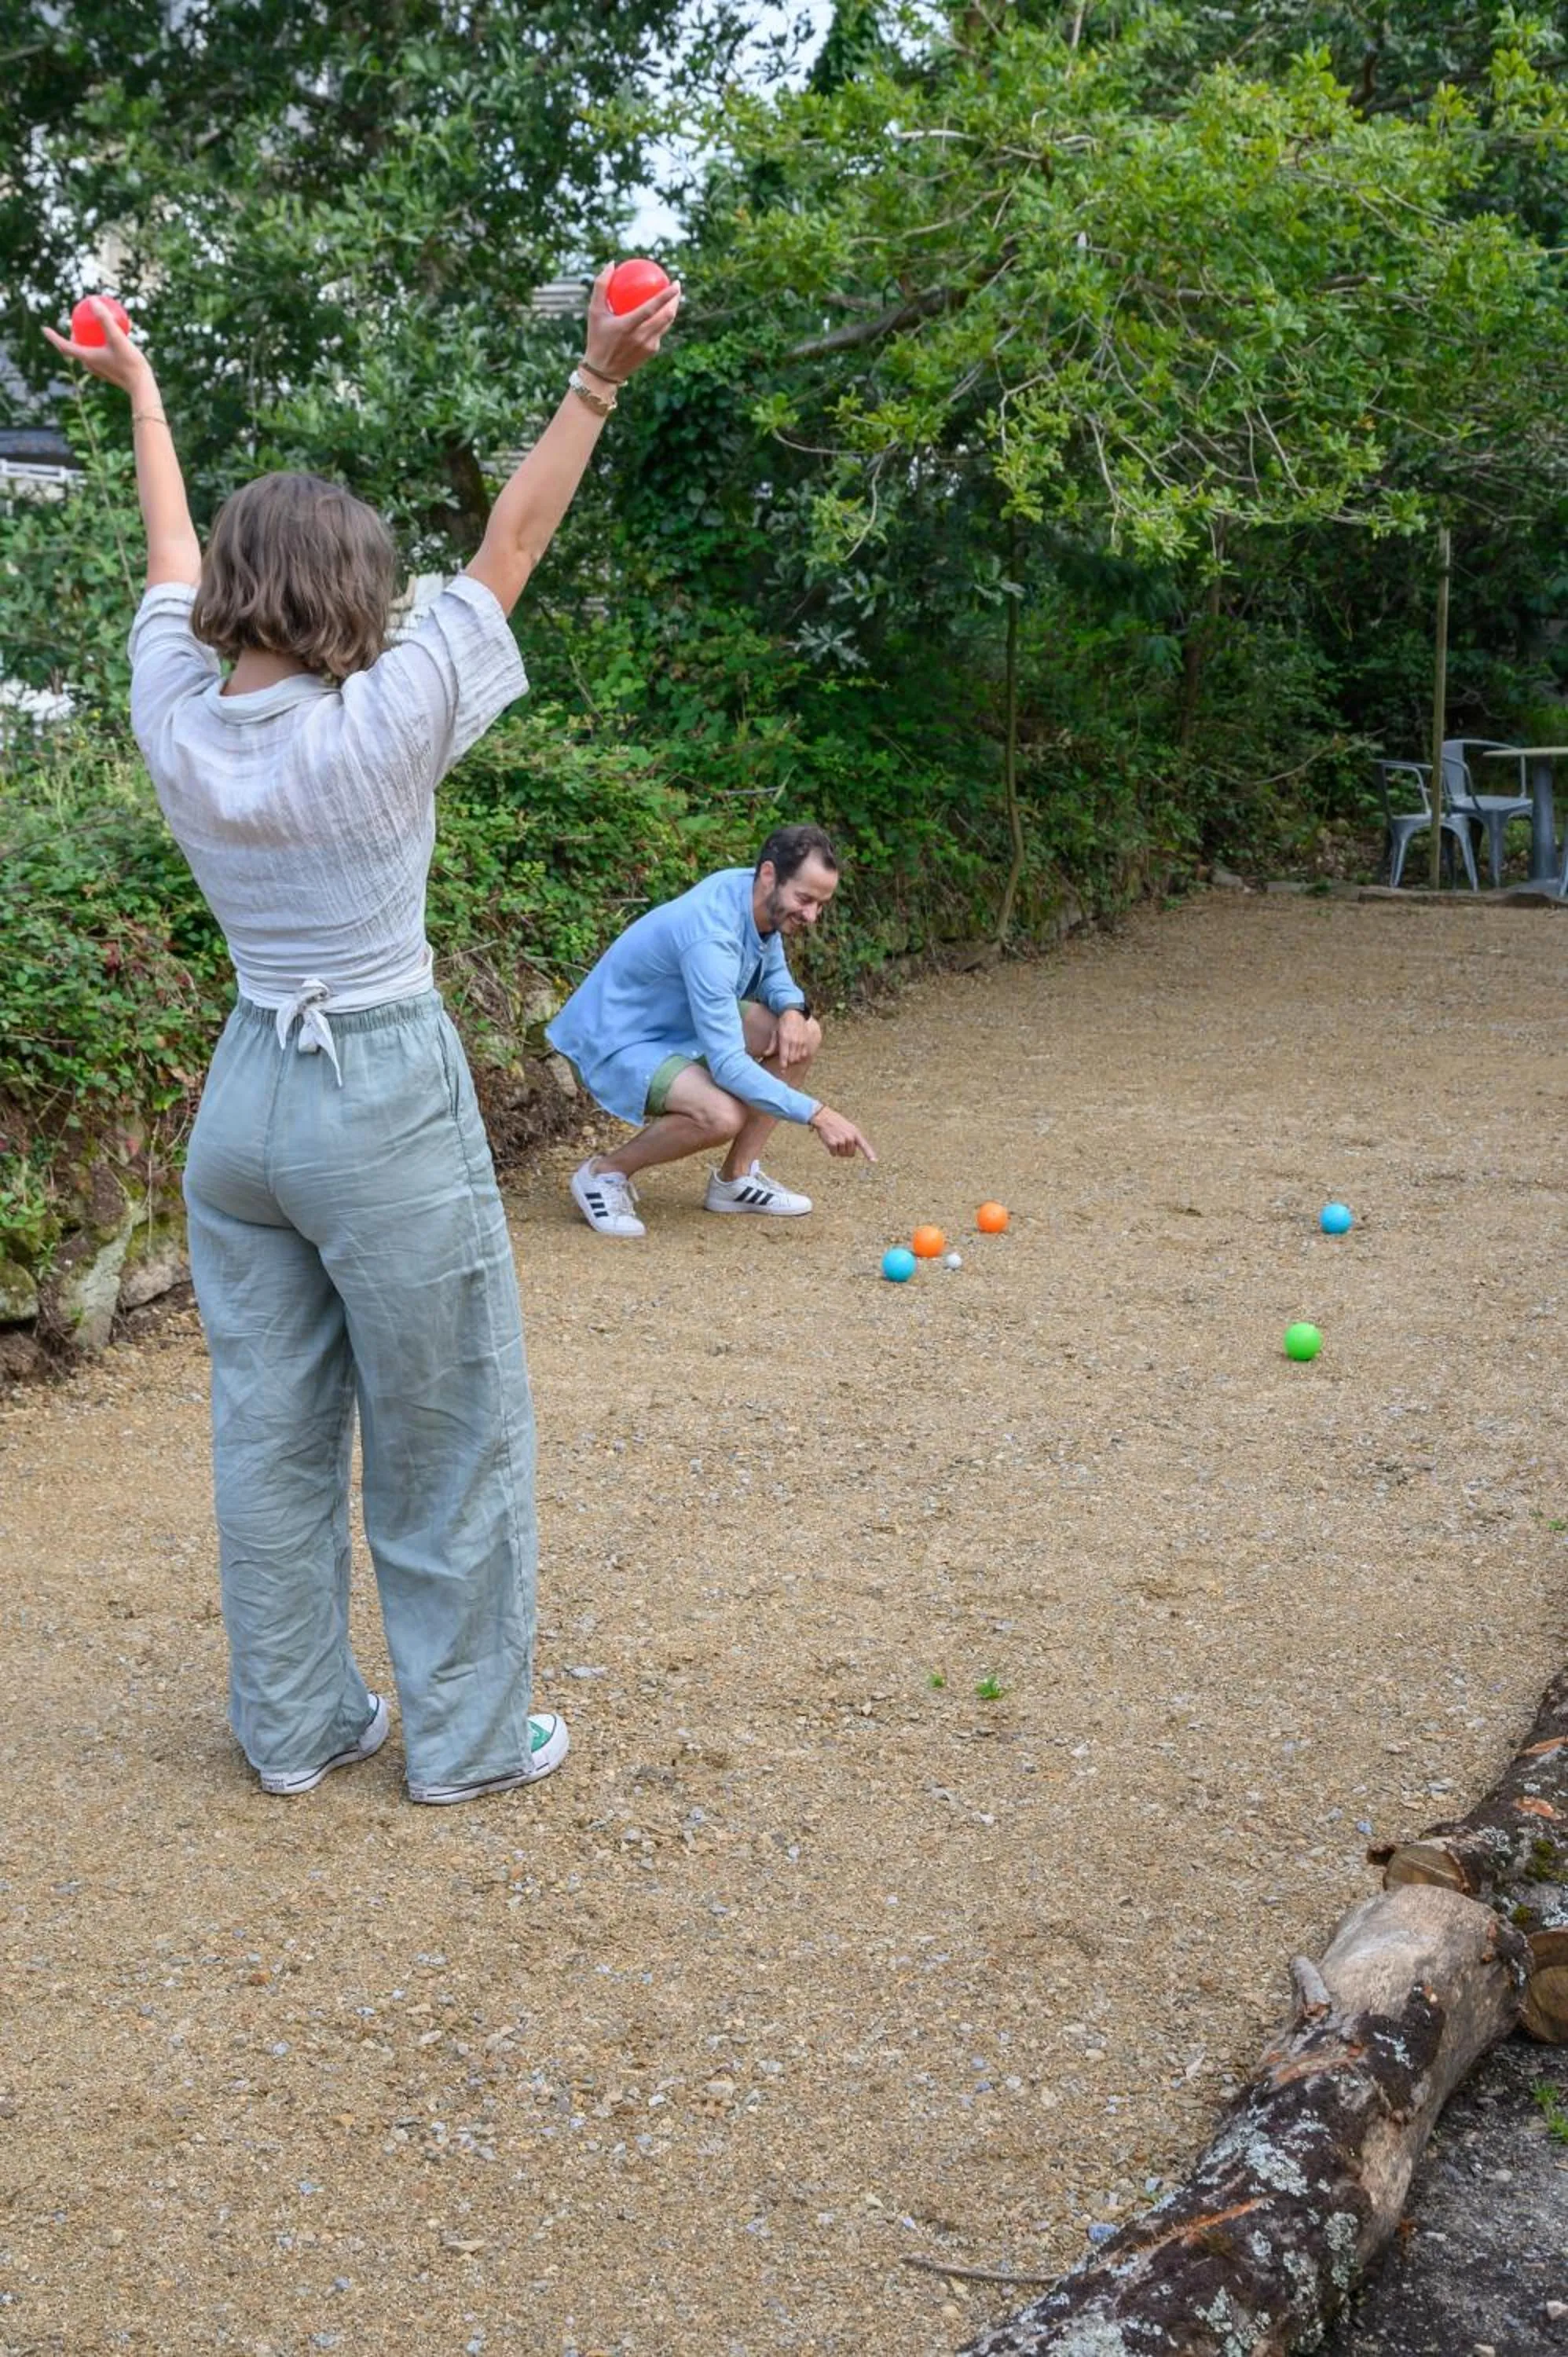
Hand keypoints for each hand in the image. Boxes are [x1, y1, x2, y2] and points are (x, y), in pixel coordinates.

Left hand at [43, 301, 153, 397]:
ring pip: (87, 352)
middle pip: (75, 348)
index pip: (64, 346)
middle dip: (72, 335)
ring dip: (86, 340)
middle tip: (75, 323)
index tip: (44, 328)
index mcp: (87, 357)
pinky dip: (99, 345)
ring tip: (91, 329)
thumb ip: (105, 319)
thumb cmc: (130, 363)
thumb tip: (93, 301)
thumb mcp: (117, 338)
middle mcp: (90, 365)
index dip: (53, 337)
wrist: (142, 386)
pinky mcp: (109, 372)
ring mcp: (99, 370)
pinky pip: (98, 355)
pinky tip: (111, 338)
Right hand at [581, 264, 680, 385]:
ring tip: (674, 298)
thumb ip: (601, 286)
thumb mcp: (594, 312)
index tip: (675, 284)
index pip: (652, 308)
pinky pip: (660, 332)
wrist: (603, 373)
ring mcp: (649, 346)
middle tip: (676, 286)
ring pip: (667, 324)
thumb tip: (611, 264)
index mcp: (628, 326)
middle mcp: (641, 337)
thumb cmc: (597, 338)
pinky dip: (662, 321)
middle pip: (667, 316)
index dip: (666, 296)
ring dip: (672, 310)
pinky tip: (662, 313)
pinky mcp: (652, 352)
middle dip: (676, 300)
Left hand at [775, 1009, 818, 1070]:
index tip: (782, 1070)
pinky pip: (804, 1054)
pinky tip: (796, 1054)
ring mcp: (801, 1041)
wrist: (794, 1013)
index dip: (783, 1065)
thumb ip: (771, 1045)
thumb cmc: (782, 1023)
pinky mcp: (806, 1041)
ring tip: (790, 1058)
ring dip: (793, 1060)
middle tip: (784, 1063)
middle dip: (788, 1063)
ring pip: (798, 1058)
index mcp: (784, 1039)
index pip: (784, 1056)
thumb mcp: (775, 1032)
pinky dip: (800, 1057)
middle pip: (792, 1059)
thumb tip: (765, 1054)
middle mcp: (794, 1041)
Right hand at [809, 1105, 876, 1162]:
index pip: (864, 1145)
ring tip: (835, 1139)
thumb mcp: (850, 1128)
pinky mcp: (833, 1143)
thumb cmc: (837, 1123)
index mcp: (856, 1133)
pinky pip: (834, 1153)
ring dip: (837, 1150)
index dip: (869, 1154)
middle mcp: (850, 1137)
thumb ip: (854, 1139)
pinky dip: (831, 1150)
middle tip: (841, 1142)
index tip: (874, 1161)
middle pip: (851, 1154)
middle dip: (846, 1151)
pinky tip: (830, 1142)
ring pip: (842, 1155)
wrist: (825, 1117)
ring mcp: (842, 1140)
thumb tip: (852, 1153)